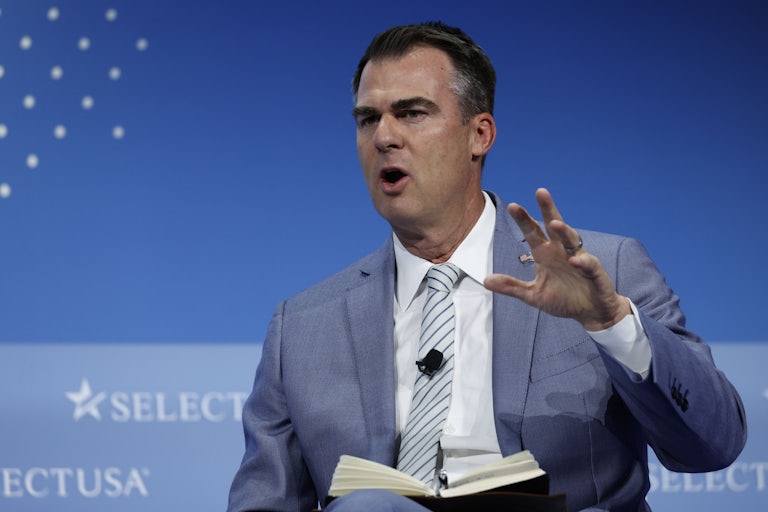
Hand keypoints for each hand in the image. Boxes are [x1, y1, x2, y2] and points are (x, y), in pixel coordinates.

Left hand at [484, 188, 630, 330]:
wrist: (591, 313)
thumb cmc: (563, 299)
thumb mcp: (533, 295)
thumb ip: (511, 286)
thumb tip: (486, 281)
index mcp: (545, 254)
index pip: (533, 232)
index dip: (524, 220)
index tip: (513, 206)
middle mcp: (562, 252)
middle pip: (554, 226)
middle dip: (548, 210)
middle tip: (540, 192)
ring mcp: (579, 260)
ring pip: (572, 240)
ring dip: (564, 231)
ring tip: (555, 223)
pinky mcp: (595, 273)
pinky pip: (589, 264)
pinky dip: (582, 262)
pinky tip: (574, 260)